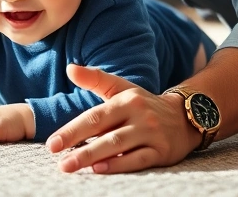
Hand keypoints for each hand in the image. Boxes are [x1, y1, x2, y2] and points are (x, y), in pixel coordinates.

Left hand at [45, 64, 197, 173]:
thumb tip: (70, 68)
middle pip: (104, 132)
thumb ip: (95, 79)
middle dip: (80, 147)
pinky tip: (101, 169)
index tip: (52, 144)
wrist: (186, 117)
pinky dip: (120, 165)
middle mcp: (139, 115)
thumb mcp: (121, 89)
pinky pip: (139, 159)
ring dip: (94, 157)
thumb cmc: (143, 105)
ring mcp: (151, 133)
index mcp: (126, 100)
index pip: (94, 116)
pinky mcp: (162, 151)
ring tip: (72, 165)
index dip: (72, 130)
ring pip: (119, 146)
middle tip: (59, 161)